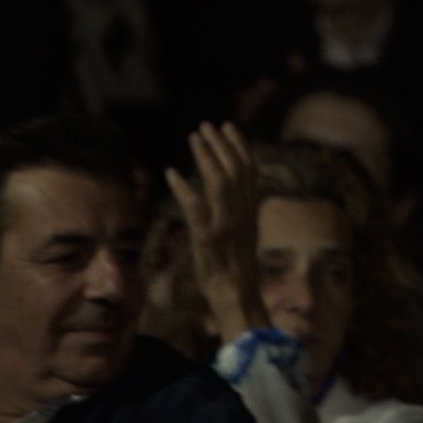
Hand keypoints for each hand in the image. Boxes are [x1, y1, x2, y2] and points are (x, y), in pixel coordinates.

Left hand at [164, 123, 265, 341]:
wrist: (236, 295)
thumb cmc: (234, 269)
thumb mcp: (242, 234)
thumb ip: (238, 210)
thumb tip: (230, 192)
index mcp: (251, 211)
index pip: (249, 171)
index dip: (240, 147)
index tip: (229, 127)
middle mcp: (242, 214)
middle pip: (235, 170)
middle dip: (222, 144)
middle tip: (206, 126)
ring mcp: (226, 225)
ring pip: (220, 182)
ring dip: (207, 157)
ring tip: (194, 138)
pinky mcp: (209, 239)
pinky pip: (196, 208)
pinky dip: (184, 188)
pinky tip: (171, 173)